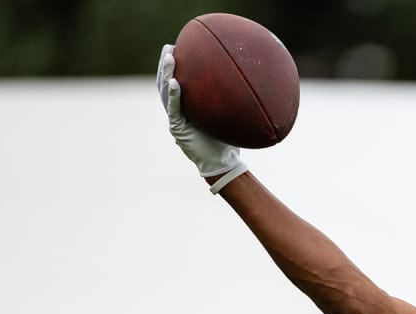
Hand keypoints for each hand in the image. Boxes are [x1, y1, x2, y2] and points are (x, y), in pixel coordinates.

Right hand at [157, 44, 245, 179]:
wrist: (221, 163)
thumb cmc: (227, 140)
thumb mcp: (229, 116)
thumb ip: (231, 101)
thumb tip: (250, 81)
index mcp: (187, 107)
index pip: (176, 82)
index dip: (174, 66)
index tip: (178, 47)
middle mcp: (177, 111)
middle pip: (166, 83)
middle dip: (165, 64)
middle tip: (169, 46)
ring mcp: (175, 119)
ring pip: (165, 93)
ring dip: (166, 74)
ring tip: (169, 57)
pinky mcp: (177, 129)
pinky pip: (173, 109)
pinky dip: (173, 95)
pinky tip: (175, 82)